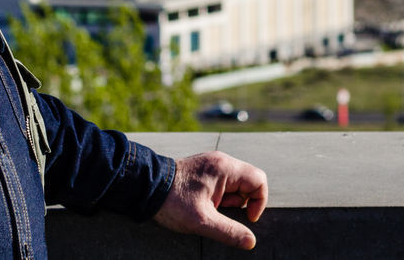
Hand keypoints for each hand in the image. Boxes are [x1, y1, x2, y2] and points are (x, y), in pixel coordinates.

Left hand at [152, 151, 268, 249]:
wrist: (145, 188)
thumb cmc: (173, 202)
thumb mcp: (202, 221)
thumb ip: (229, 231)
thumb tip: (251, 241)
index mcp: (224, 168)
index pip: (259, 181)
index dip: (258, 202)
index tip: (246, 218)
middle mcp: (221, 161)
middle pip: (248, 182)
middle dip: (239, 203)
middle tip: (219, 212)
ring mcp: (211, 164)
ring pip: (235, 184)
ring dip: (227, 201)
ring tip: (207, 208)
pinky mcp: (203, 170)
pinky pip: (222, 183)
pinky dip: (218, 197)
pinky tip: (202, 204)